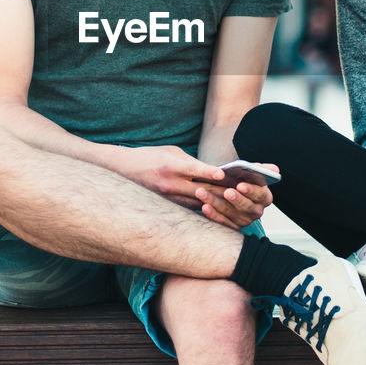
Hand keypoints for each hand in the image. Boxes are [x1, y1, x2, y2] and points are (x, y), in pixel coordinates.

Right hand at [117, 146, 271, 228]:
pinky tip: (220, 212)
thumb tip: (213, 172)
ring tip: (238, 203)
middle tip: (244, 191)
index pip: (198, 170)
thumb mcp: (171, 152)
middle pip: (204, 189)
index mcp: (172, 166)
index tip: (231, 176)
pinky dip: (206, 209)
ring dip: (219, 203)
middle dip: (225, 190)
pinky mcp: (167, 207)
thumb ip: (192, 162)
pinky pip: (190, 210)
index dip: (215, 174)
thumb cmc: (149, 157)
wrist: (121, 171)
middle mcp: (171, 184)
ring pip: (200, 203)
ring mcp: (169, 198)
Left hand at [195, 166, 274, 229]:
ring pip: (231, 213)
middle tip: (226, 191)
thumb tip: (274, 169)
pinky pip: (222, 222)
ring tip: (204, 192)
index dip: (251, 190)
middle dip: (236, 199)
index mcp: (264, 197)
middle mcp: (256, 211)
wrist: (224, 188)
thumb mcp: (249, 171)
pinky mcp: (231, 227)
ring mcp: (244, 221)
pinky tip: (204, 206)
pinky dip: (213, 215)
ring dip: (217, 203)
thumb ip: (260, 169)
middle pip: (248, 207)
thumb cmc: (238, 178)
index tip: (240, 185)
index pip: (261, 195)